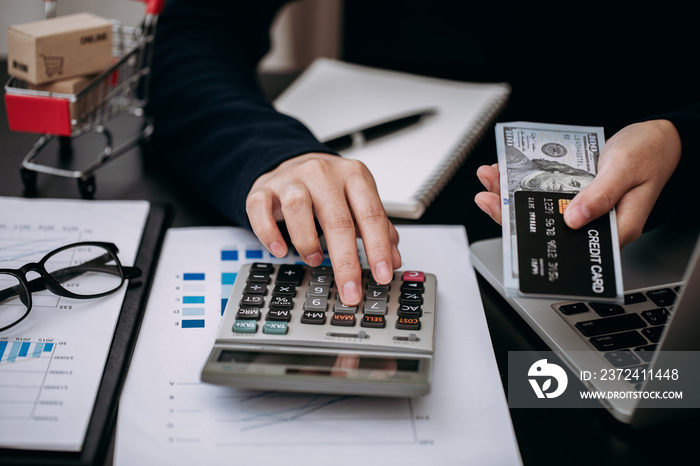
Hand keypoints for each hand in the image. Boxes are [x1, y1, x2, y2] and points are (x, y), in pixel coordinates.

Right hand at [246, 153, 400, 304]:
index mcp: (353, 176)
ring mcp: (291, 179)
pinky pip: (260, 209)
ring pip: (297, 207)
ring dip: (307, 241)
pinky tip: (280, 250)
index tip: (382, 275)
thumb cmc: (329, 187)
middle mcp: (323, 174)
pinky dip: (269, 234)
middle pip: (337, 219)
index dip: (378, 248)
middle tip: (350, 291)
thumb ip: (378, 228)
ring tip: (314, 260)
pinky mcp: (264, 188)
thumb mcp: (359, 200)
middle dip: (345, 262)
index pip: (370, 214)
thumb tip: (393, 260)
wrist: (293, 162)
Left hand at [474, 120, 681, 245]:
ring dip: (511, 194)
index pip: (568, 245)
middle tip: (487, 197)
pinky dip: (523, 180)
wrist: (659, 136)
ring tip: (490, 179)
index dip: (535, 240)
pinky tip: (506, 171)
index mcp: (613, 229)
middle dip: (511, 213)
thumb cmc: (650, 152)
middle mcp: (594, 223)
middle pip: (545, 228)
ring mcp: (582, 208)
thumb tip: (571, 218)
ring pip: (539, 208)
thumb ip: (601, 194)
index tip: (508, 228)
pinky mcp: (574, 193)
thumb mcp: (625, 169)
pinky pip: (544, 190)